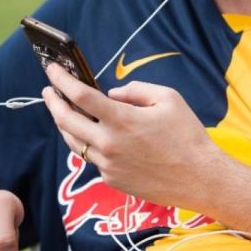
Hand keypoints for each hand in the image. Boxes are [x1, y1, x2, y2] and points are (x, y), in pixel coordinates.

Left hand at [43, 64, 225, 210]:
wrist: (201, 179)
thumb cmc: (188, 136)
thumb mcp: (168, 98)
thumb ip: (135, 90)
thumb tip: (112, 94)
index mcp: (121, 120)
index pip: (80, 95)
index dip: (62, 80)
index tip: (52, 71)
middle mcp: (109, 144)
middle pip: (65, 120)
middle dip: (53, 102)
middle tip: (49, 91)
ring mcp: (108, 165)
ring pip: (75, 142)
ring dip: (65, 124)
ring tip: (65, 111)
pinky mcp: (112, 180)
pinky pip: (93, 158)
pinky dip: (91, 144)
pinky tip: (97, 136)